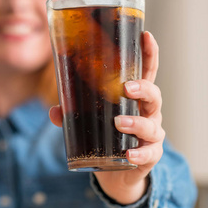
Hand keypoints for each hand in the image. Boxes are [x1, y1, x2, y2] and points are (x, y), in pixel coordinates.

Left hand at [49, 31, 164, 204]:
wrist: (117, 172)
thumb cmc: (107, 136)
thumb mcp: (89, 120)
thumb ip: (72, 113)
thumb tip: (54, 110)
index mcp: (134, 98)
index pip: (146, 72)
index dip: (148, 54)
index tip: (146, 35)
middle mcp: (147, 112)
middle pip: (154, 95)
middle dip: (143, 88)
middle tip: (127, 87)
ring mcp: (151, 134)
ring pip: (152, 124)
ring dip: (136, 122)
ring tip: (119, 122)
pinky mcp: (150, 155)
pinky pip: (149, 153)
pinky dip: (139, 154)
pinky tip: (128, 154)